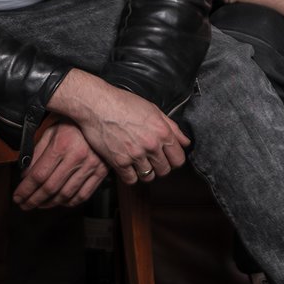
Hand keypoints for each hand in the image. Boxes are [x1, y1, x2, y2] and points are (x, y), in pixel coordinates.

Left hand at [13, 120, 107, 209]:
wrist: (104, 117)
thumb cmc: (74, 123)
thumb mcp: (52, 131)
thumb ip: (37, 153)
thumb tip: (25, 176)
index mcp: (62, 144)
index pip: (38, 175)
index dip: (25, 190)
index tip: (17, 197)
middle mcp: (77, 156)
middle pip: (50, 187)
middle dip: (33, 200)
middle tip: (24, 205)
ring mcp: (91, 165)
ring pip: (66, 194)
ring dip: (49, 203)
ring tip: (40, 204)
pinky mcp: (102, 171)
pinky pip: (84, 194)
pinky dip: (69, 202)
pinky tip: (60, 201)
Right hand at [52, 70, 190, 184]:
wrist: (97, 104)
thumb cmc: (124, 103)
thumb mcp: (154, 110)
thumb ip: (172, 127)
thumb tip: (186, 142)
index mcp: (163, 132)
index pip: (179, 159)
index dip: (174, 160)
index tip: (168, 158)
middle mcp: (151, 145)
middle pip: (165, 170)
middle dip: (161, 167)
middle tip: (153, 161)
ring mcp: (135, 154)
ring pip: (149, 177)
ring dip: (146, 172)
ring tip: (140, 164)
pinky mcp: (119, 161)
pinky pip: (131, 180)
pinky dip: (131, 176)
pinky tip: (128, 167)